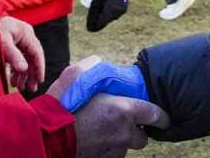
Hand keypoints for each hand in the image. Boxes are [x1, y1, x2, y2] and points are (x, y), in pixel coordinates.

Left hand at [0, 15, 43, 93]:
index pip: (37, 52)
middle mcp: (24, 35)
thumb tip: (24, 69)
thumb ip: (14, 56)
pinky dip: (16, 70)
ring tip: (21, 88)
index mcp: (25, 32)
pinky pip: (18, 58)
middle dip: (31, 74)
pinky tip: (13, 81)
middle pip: (32, 57)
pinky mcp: (12, 43)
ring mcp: (18, 39)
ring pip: (25, 59)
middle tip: (32, 89)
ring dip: (23, 74)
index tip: (39, 81)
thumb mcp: (2, 44)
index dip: (39, 67)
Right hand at [49, 57, 170, 157]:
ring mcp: (114, 151)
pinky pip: (112, 156)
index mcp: (123, 111)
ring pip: (125, 147)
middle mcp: (123, 134)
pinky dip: (107, 149)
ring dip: (119, 140)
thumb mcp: (74, 75)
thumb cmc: (60, 106)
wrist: (45, 138)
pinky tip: (94, 141)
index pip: (155, 116)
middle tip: (123, 123)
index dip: (162, 117)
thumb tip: (98, 61)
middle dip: (137, 131)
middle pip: (143, 137)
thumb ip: (91, 66)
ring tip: (103, 131)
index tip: (164, 119)